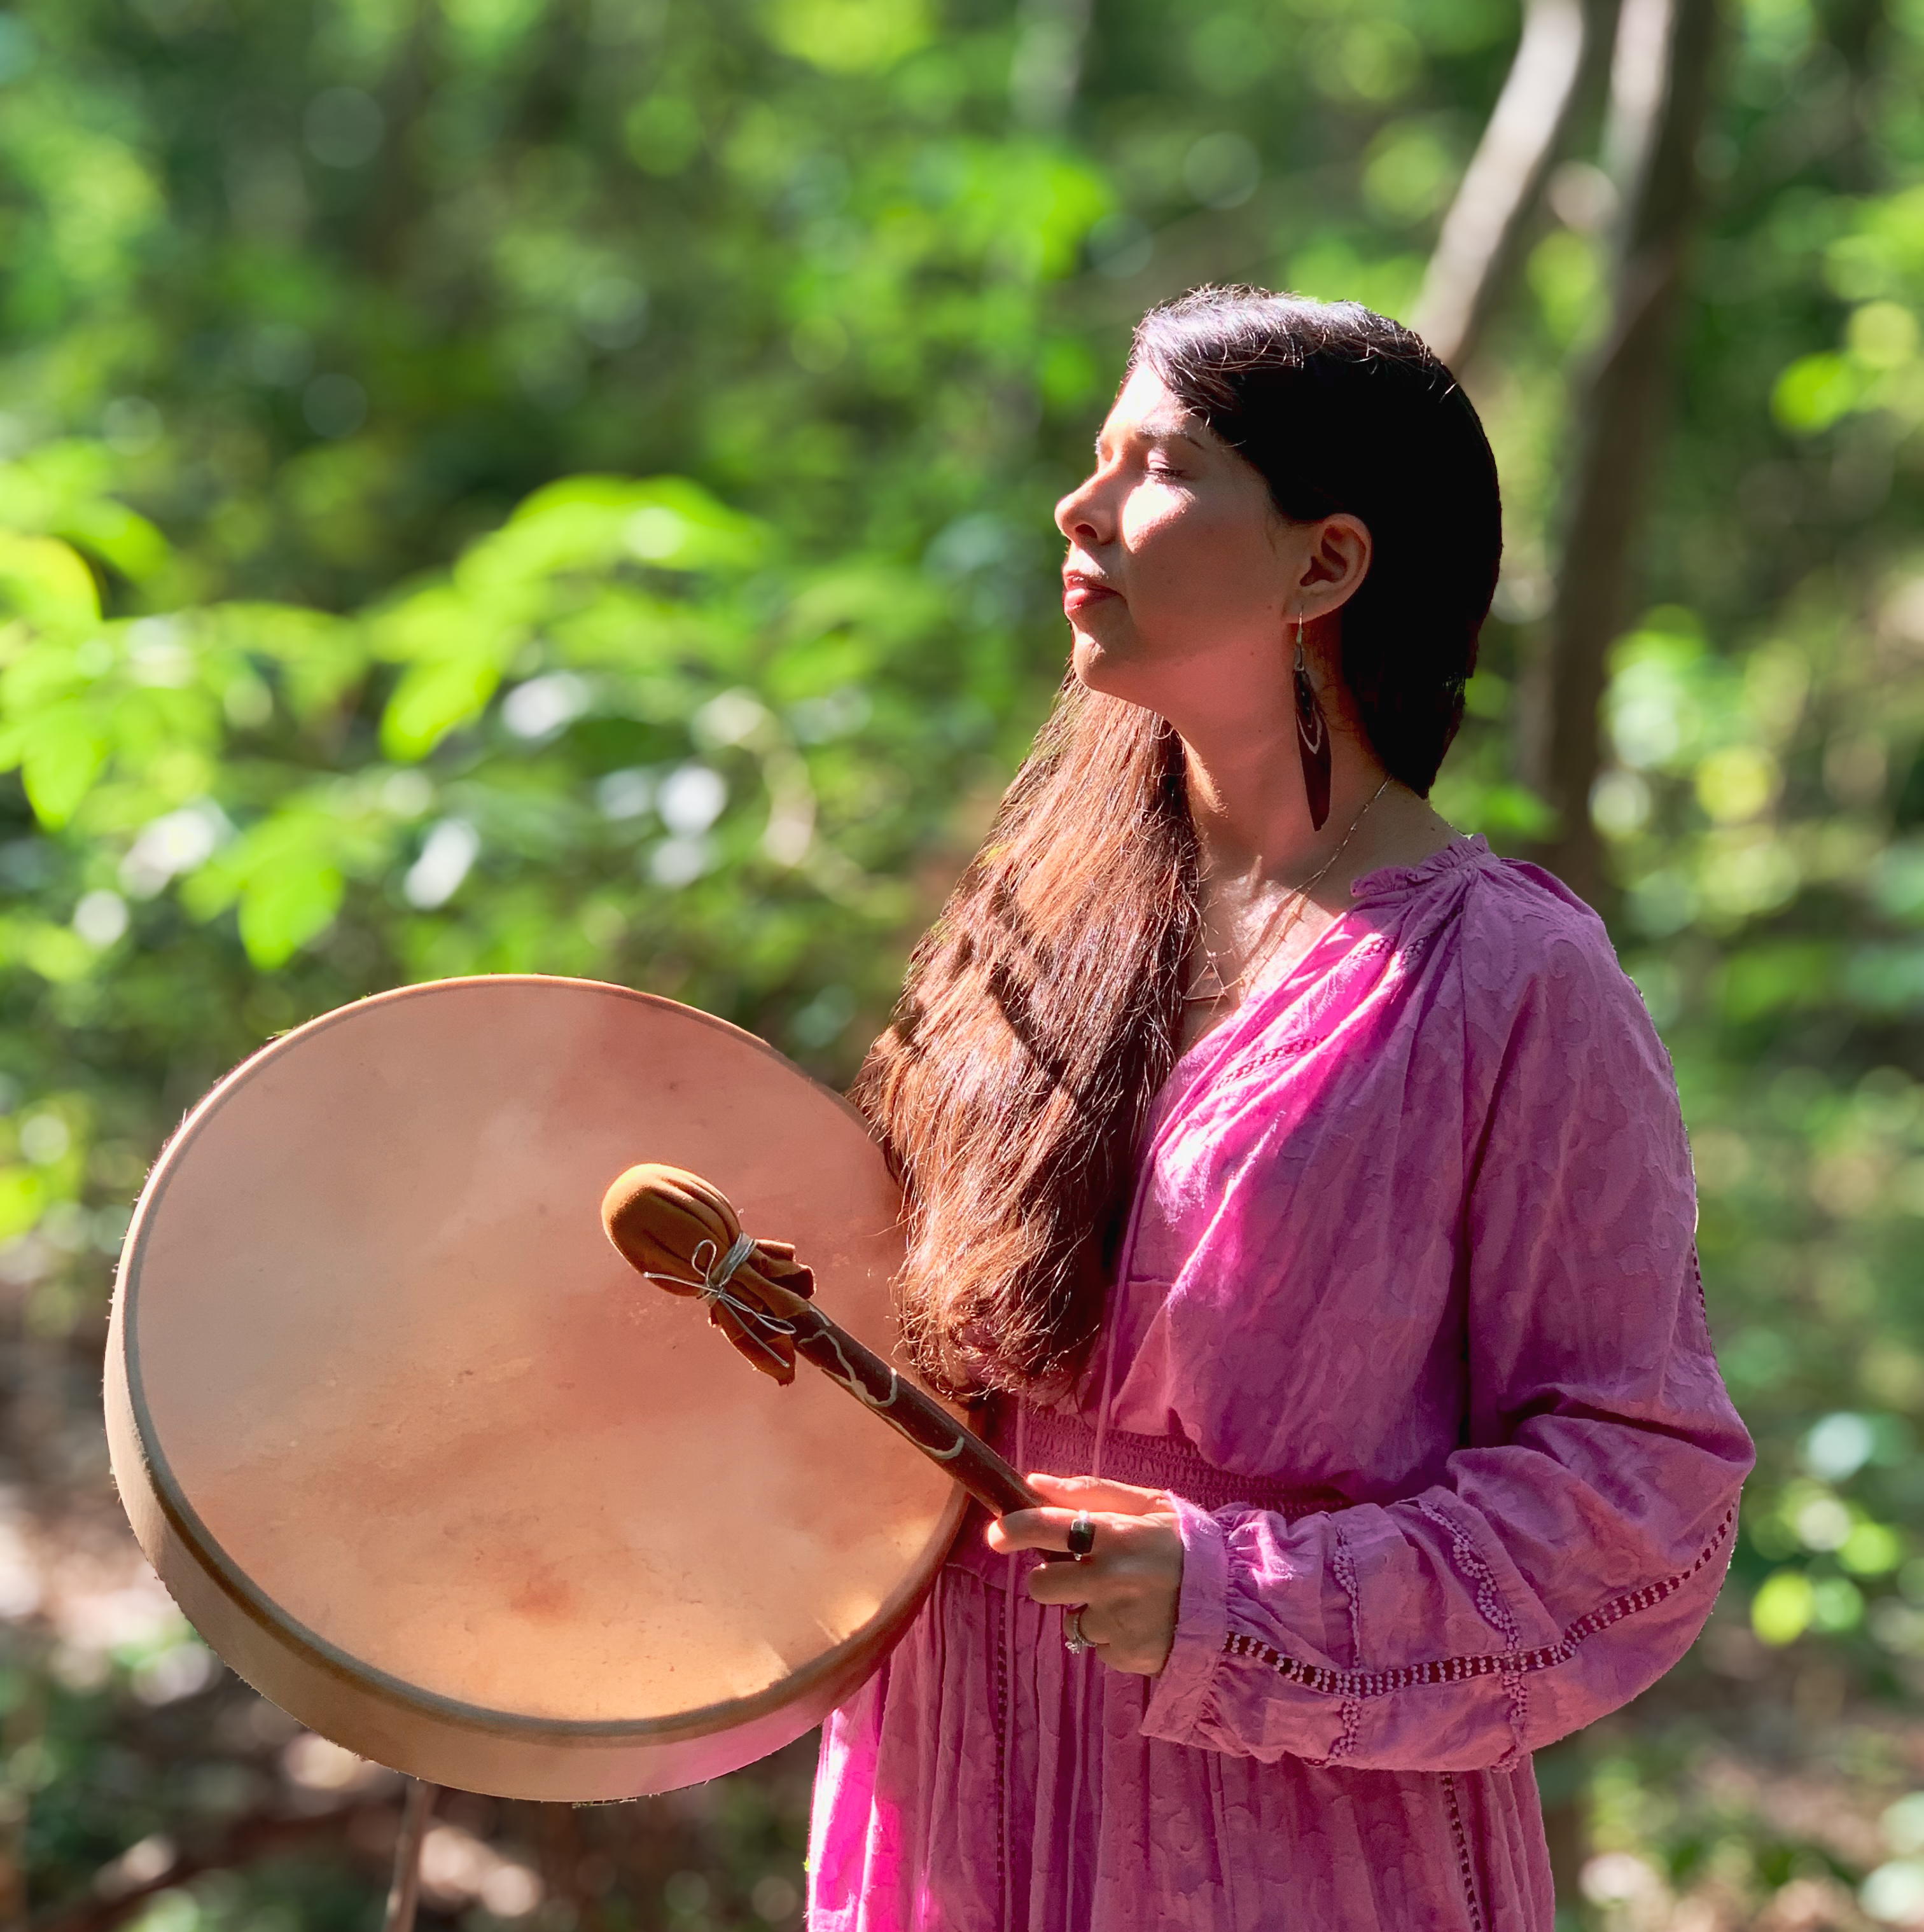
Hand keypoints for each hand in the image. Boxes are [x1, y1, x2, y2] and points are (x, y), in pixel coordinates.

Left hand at [985, 1473, 1183, 1675]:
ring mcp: (1117, 1623)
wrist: (1239, 1605)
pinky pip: (1098, 1644)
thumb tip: (1034, 1482)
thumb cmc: (1188, 1545)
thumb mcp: (1150, 1504)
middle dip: (1053, 1577)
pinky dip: (1111, 1634)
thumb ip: (1090, 1491)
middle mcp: (1111, 1581)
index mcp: (1117, 1535)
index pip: (1047, 1527)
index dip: (1014, 1528)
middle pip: (1042, 1585)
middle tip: (1082, 1570)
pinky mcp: (1125, 1656)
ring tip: (1128, 1598)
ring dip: (1089, 1608)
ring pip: (1071, 1617)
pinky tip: (1141, 1621)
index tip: (998, 1532)